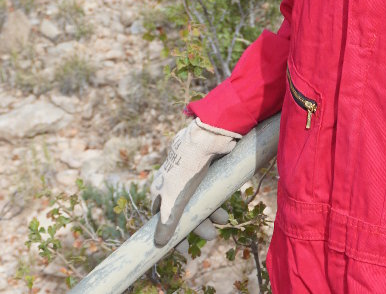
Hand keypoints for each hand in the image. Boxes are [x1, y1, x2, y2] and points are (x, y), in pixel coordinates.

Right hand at [150, 118, 240, 246]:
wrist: (209, 137)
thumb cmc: (187, 169)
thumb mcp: (174, 200)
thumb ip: (167, 222)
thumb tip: (159, 244)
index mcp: (160, 189)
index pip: (161, 218)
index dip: (171, 233)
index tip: (183, 248)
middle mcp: (173, 183)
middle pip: (184, 211)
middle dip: (198, 225)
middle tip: (211, 236)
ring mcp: (190, 176)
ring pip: (200, 201)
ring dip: (211, 214)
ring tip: (224, 220)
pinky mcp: (206, 170)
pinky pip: (210, 190)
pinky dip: (217, 200)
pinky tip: (226, 208)